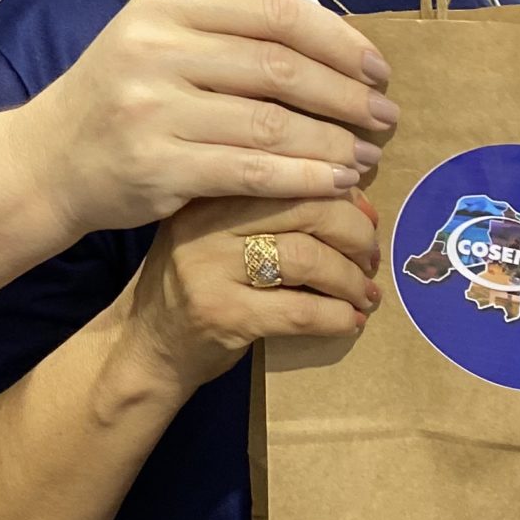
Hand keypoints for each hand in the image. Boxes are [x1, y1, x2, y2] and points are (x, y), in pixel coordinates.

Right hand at [10, 0, 394, 237]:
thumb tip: (333, 39)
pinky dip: (304, 177)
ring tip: (367, 154)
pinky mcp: (158, 167)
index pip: (272, 11)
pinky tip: (336, 183)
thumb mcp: (160, 40)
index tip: (375, 67)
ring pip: (271, 123)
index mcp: (165, 6)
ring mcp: (153, 109)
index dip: (336, 40)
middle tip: (385, 115)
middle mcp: (155, 50)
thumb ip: (229, 30)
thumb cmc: (122, 97)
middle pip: (279, 67)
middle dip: (345, 93)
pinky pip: (252, 172)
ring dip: (333, 141)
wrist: (48, 159)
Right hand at [121, 190, 381, 396]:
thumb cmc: (196, 284)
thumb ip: (270, 209)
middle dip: (355, 234)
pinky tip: (348, 321)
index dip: (342, 193)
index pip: (289, 173)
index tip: (367, 216)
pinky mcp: (222, 315)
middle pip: (306, 209)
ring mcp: (210, 268)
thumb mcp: (218, 230)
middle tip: (371, 258)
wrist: (147, 346)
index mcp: (210, 190)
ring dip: (350, 280)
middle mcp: (205, 221)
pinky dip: (336, 316)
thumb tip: (355, 197)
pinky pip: (299, 311)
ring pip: (307, 259)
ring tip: (365, 295)